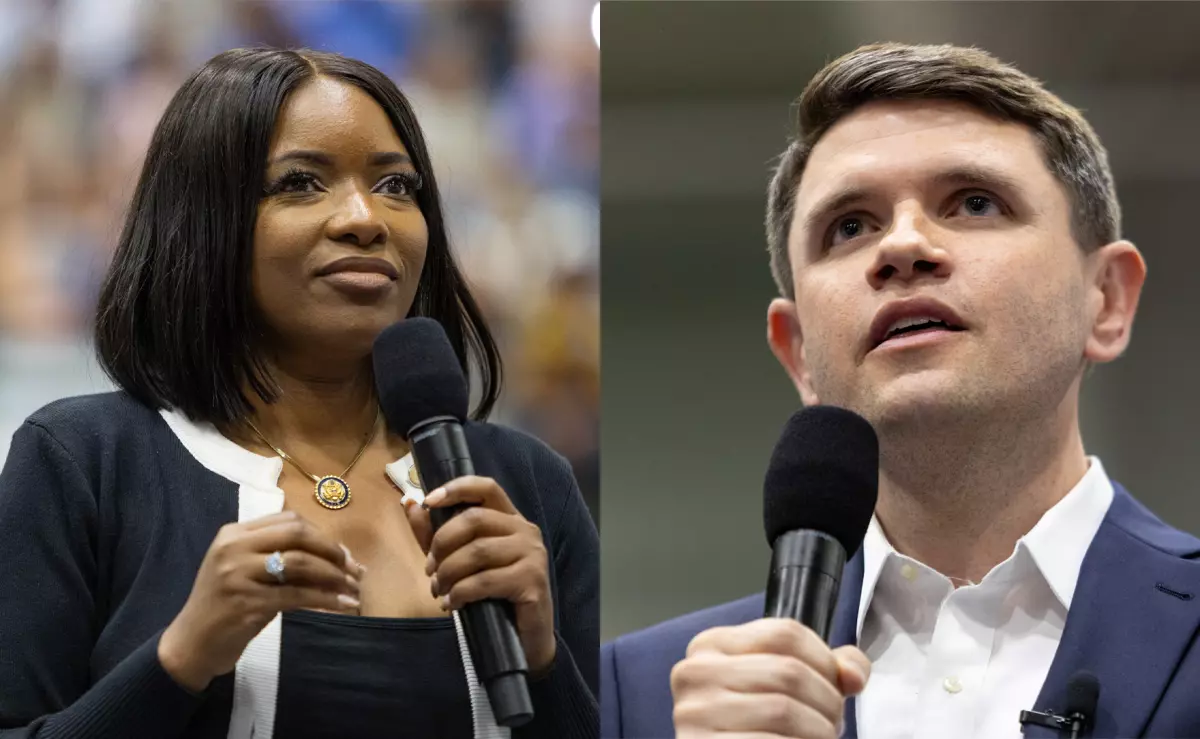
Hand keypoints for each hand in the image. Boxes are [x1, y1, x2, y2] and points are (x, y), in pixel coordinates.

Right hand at [158, 511, 363, 691]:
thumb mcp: (243, 570)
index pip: (288, 520)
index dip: (322, 534)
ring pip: (300, 563)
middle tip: (353, 568)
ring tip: (353, 588)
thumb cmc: (224, 605)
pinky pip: (297, 595)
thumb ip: (276, 554)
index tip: (343, 553)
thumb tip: (335, 554)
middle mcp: (234, 548)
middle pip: (297, 534)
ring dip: (333, 575)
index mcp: (234, 533)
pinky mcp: (247, 603)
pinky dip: (326, 599)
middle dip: (332, 550)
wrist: (191, 644)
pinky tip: (343, 605)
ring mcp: (238, 574)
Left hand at [405, 476, 554, 673]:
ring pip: (478, 551)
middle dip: (442, 542)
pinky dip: (460, 592)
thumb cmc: (492, 597)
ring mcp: (532, 554)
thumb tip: (409, 504)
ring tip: (438, 591)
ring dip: (448, 572)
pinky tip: (452, 605)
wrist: (524, 641)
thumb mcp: (459, 561)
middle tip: (429, 569)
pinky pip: (485, 580)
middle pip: (475, 518)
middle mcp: (526, 530)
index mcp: (510, 520)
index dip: (456, 489)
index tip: (429, 501)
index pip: (486, 488)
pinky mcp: (532, 581)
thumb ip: (435, 534)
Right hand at [671, 618, 870, 738]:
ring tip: (817, 738)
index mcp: (713, 645)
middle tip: (831, 724)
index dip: (825, 661)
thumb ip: (822, 668)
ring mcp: (695, 712)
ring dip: (818, 731)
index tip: (834, 685)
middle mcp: (697, 672)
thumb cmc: (751, 725)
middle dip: (827, 703)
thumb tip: (853, 674)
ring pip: (783, 710)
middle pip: (789, 672)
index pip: (785, 633)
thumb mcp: (779, 684)